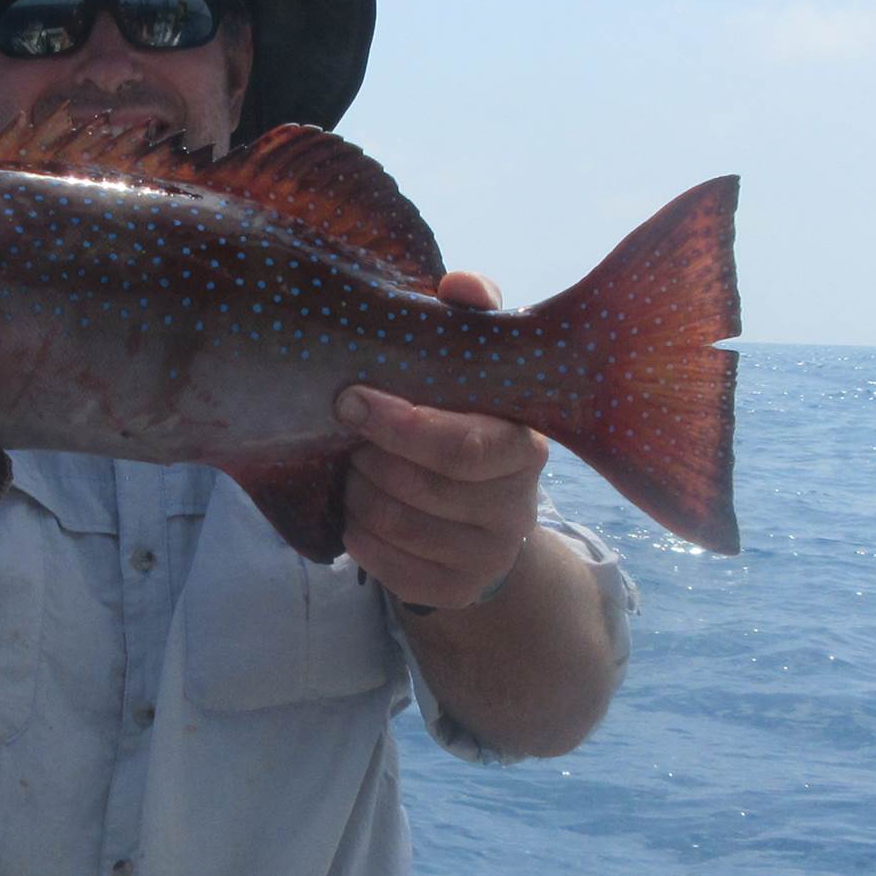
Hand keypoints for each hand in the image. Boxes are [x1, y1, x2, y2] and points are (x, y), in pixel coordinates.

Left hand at [335, 271, 543, 611]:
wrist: (486, 514)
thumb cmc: (466, 421)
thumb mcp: (474, 368)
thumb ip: (471, 317)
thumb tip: (460, 285)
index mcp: (524, 448)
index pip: (461, 446)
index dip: (399, 425)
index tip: (351, 401)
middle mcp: (516, 510)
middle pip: (417, 488)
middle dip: (369, 460)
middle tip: (351, 437)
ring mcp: (488, 557)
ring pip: (394, 526)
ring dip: (357, 495)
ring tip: (354, 470)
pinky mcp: (455, 591)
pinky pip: (384, 566)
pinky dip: (357, 536)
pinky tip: (359, 511)